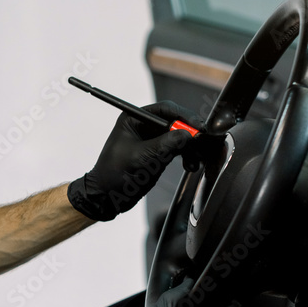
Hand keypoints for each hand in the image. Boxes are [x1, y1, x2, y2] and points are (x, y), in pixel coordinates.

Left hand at [68, 101, 196, 220]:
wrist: (106, 196)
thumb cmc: (113, 174)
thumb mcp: (141, 158)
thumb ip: (165, 145)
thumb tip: (188, 134)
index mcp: (134, 119)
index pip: (165, 109)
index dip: (184, 116)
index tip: (197, 126)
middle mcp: (144, 126)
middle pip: (175, 122)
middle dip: (189, 133)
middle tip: (201, 142)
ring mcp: (152, 140)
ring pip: (179, 136)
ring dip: (190, 147)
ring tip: (195, 159)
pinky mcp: (158, 153)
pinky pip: (177, 149)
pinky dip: (187, 156)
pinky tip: (190, 164)